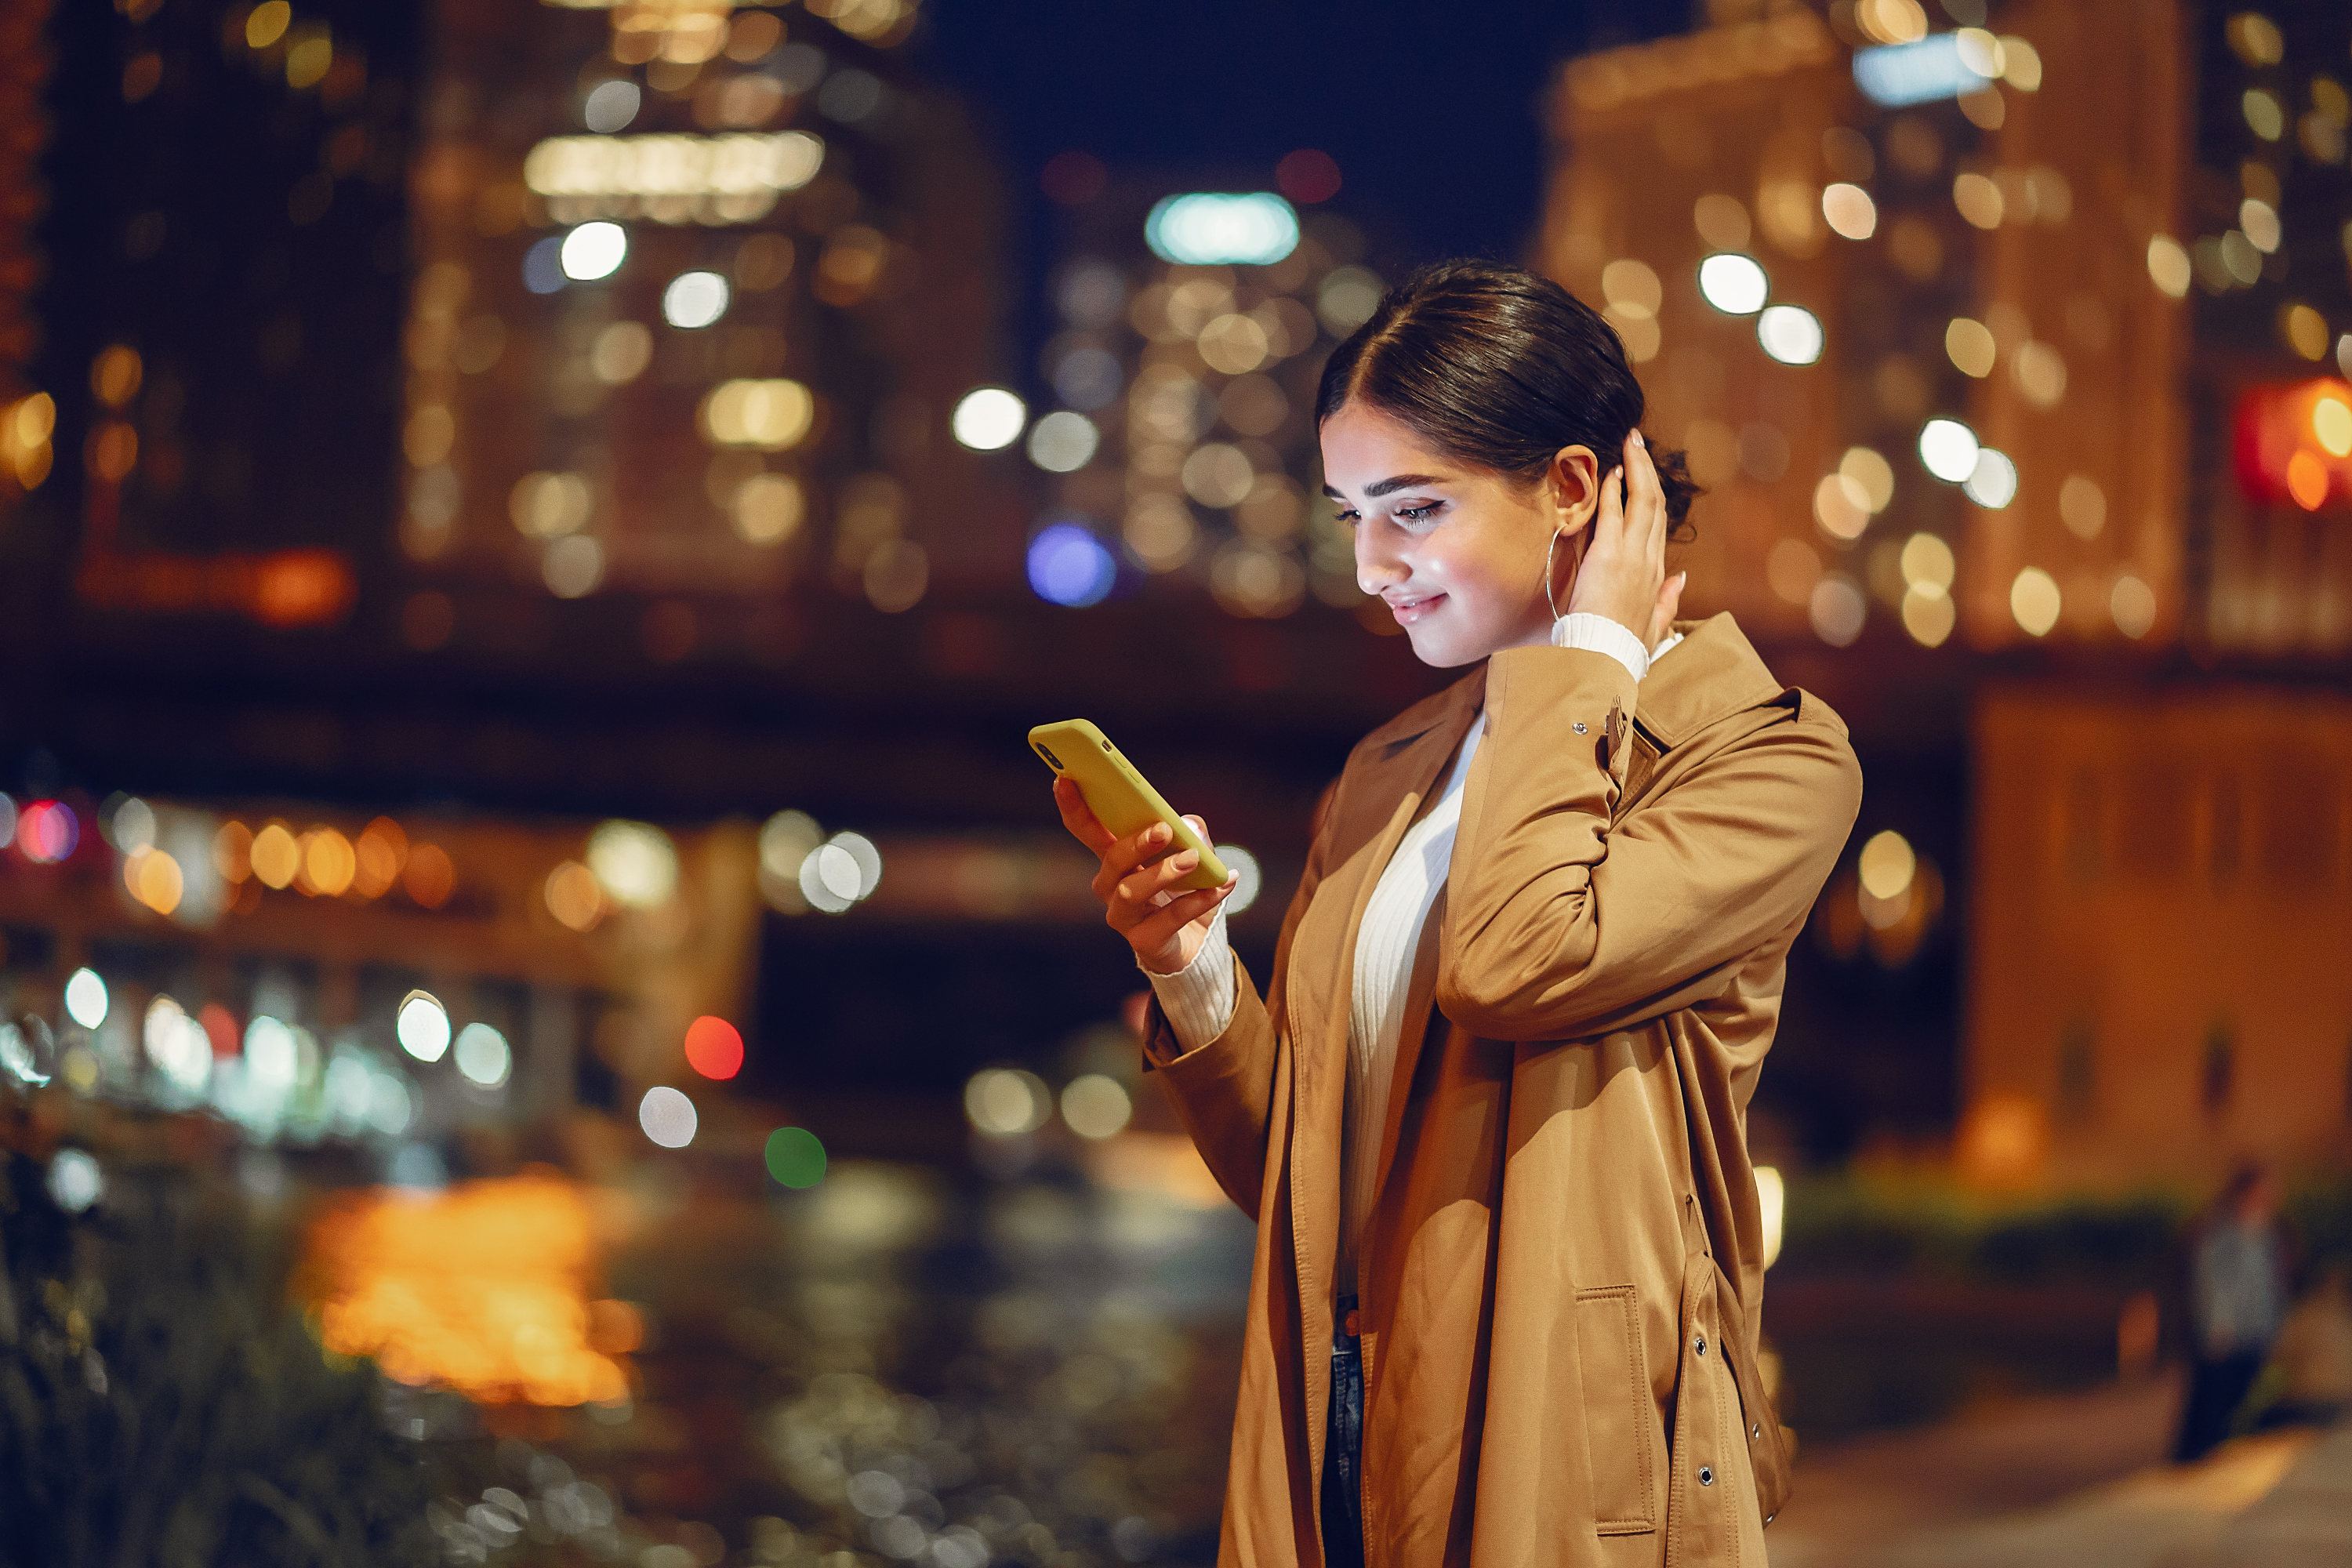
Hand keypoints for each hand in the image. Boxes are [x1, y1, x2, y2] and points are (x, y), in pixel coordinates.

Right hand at [1054, 777, 1235, 973]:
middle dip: (1135, 842)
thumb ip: (1192, 833)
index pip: (1086, 829)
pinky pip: (1167, 919)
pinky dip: (1196, 901)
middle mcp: (1111, 886)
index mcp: (1115, 858)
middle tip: (1163, 829)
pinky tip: (1220, 886)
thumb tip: (1189, 825)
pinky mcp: (1144, 941)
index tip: (1066, 780)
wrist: (1197, 945)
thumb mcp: (1194, 855)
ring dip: (1162, 872)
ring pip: (1130, 891)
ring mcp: (1123, 916)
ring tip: (1193, 859)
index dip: (1074, 807)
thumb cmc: (1184, 893)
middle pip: (1112, 859)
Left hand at [1566, 430, 1684, 648]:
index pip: (1658, 525)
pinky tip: (1611, 471)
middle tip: (1637, 442)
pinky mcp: (1608, 556)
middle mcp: (1649, 560)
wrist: (1605, 658)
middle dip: (1647, 469)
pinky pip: (1614, 514)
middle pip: (1655, 504)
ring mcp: (1631, 556)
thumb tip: (1682, 579)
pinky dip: (1614, 490)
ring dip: (1636, 467)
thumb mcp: (1655, 626)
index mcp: (1657, 574)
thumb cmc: (1623, 647)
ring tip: (1630, 442)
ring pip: (1643, 501)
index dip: (1651, 495)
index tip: (1643, 475)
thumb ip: (1668, 600)